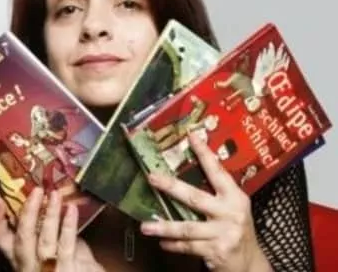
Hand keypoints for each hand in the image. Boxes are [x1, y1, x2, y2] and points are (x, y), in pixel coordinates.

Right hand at [0, 187, 104, 271]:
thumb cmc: (69, 266)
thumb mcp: (55, 248)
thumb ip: (49, 228)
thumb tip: (49, 197)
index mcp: (22, 258)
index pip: (3, 239)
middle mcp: (29, 264)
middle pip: (23, 237)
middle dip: (28, 212)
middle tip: (37, 190)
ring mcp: (47, 268)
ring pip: (45, 239)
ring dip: (49, 214)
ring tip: (55, 194)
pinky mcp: (66, 269)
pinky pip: (66, 245)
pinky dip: (68, 225)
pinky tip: (71, 208)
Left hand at [140, 134, 271, 271]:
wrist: (250, 263)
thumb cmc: (236, 227)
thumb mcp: (233, 206)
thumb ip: (216, 192)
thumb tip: (188, 169)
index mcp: (235, 196)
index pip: (217, 171)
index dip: (204, 153)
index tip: (191, 136)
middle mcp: (230, 212)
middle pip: (195, 197)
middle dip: (171, 187)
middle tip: (151, 178)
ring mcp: (223, 233)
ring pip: (187, 228)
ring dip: (164, 227)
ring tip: (145, 226)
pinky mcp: (216, 251)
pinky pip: (189, 246)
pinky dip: (173, 245)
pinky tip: (161, 242)